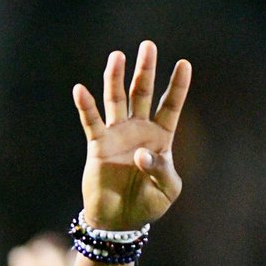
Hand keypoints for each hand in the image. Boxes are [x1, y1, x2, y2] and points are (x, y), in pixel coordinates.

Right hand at [74, 41, 191, 229]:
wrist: (120, 220)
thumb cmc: (148, 204)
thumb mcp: (167, 190)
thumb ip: (161, 170)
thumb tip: (142, 152)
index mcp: (161, 138)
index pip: (170, 106)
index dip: (178, 85)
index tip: (184, 63)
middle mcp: (138, 130)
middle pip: (142, 93)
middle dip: (145, 69)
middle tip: (148, 46)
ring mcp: (117, 135)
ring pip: (116, 99)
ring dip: (116, 78)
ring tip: (117, 56)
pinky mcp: (98, 145)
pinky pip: (91, 122)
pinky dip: (86, 106)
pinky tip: (80, 89)